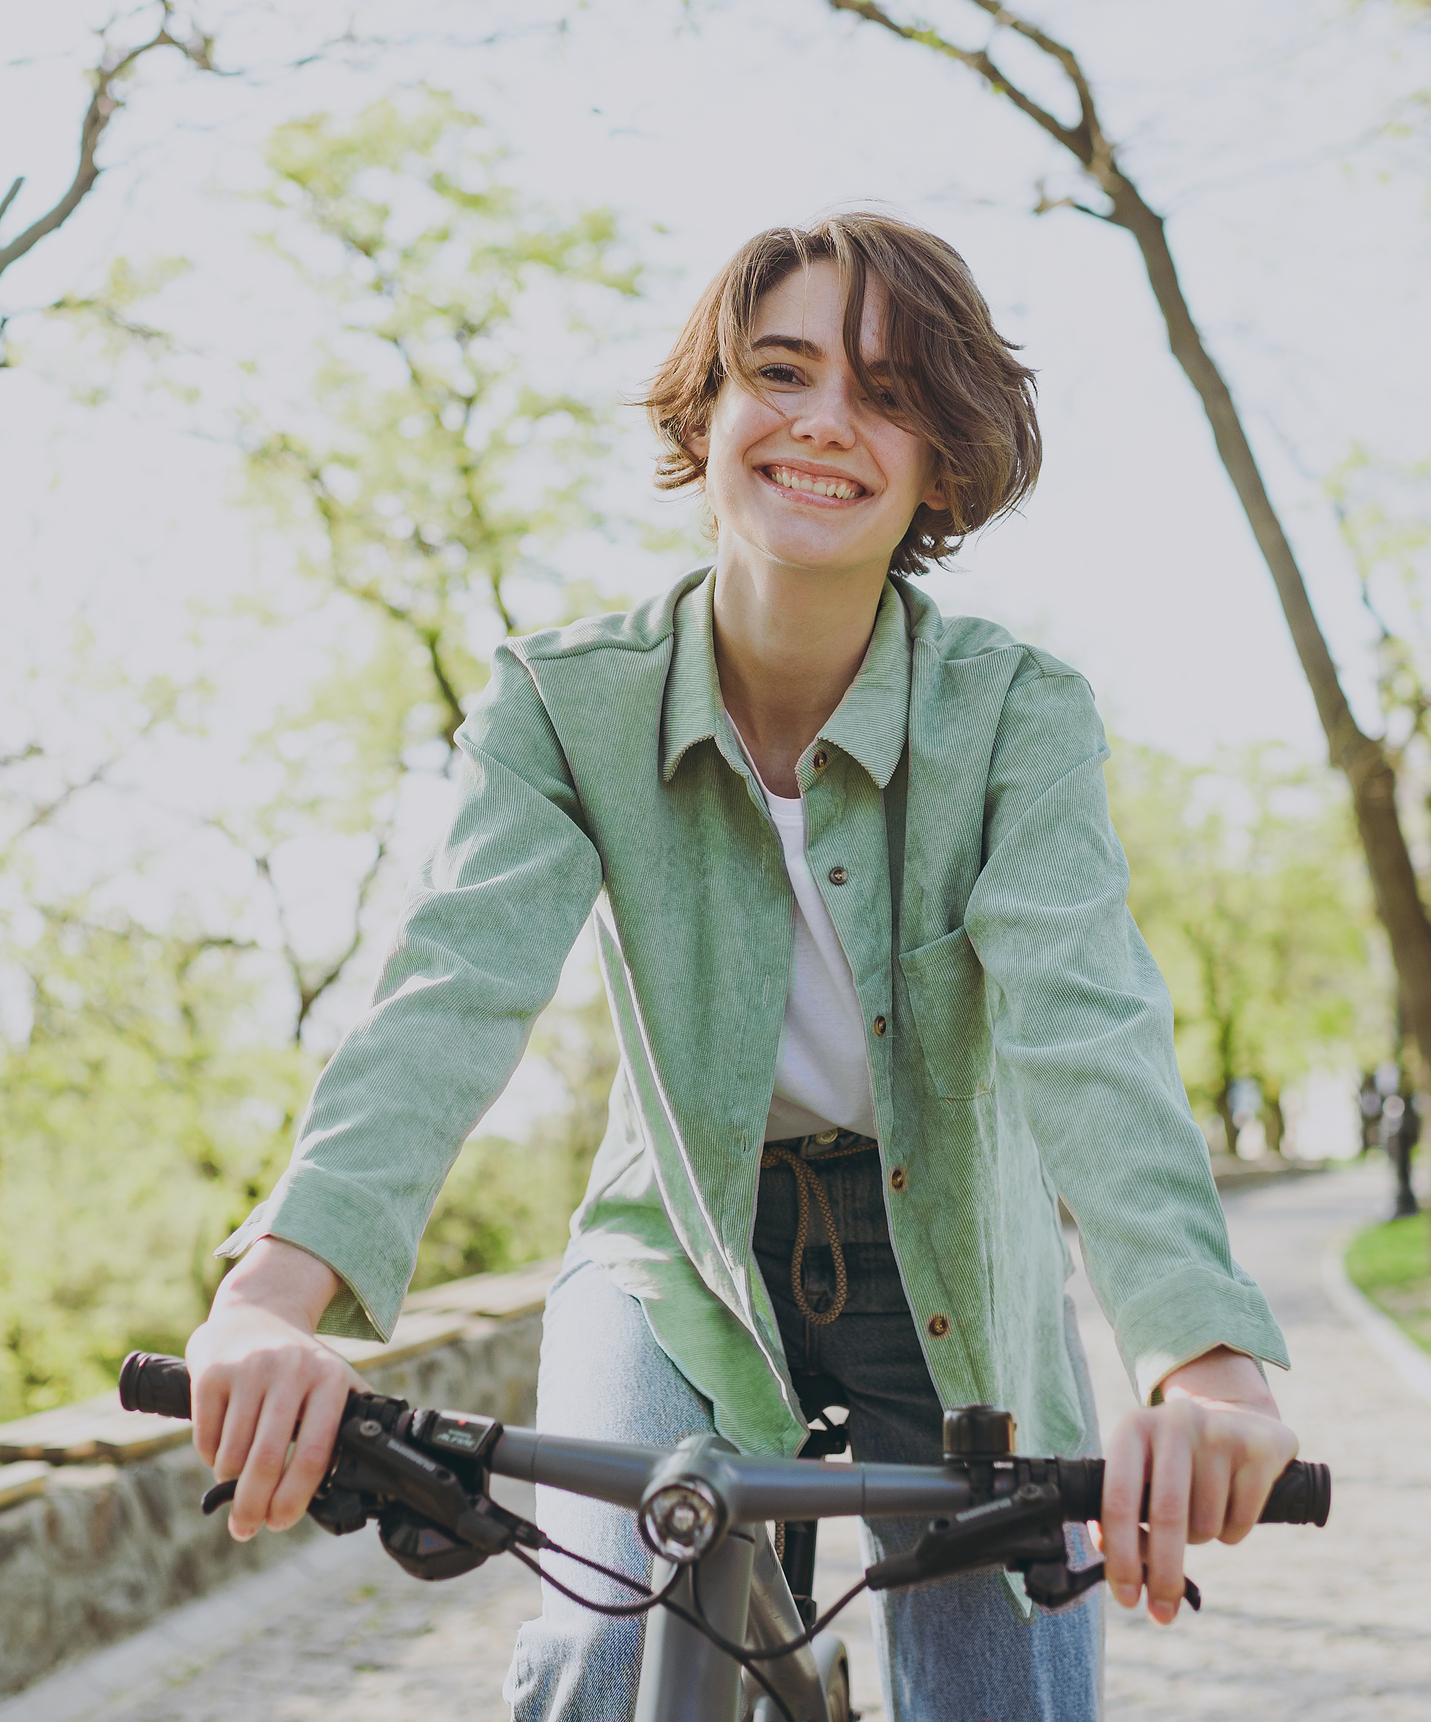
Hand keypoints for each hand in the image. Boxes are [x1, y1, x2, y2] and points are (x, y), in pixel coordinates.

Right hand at [186, 1237, 365, 1541]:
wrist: (255, 1312)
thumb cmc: (299, 1364)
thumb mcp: (334, 1381)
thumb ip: (348, 1425)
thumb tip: (359, 1484)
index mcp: (329, 1379)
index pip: (314, 1454)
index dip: (295, 1498)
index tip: (281, 1522)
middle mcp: (290, 1370)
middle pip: (266, 1461)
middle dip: (253, 1506)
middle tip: (246, 1528)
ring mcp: (248, 1369)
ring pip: (232, 1454)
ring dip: (231, 1484)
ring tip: (236, 1485)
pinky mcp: (212, 1373)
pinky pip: (206, 1438)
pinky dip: (211, 1458)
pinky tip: (220, 1452)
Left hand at [1098, 1346, 1297, 1624]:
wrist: (1237, 1417)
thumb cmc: (1175, 1459)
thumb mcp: (1141, 1468)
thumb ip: (1119, 1507)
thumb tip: (1105, 1551)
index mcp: (1133, 1427)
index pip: (1118, 1499)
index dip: (1121, 1555)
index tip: (1126, 1598)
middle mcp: (1173, 1421)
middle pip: (1166, 1518)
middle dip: (1163, 1576)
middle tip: (1160, 1614)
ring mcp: (1218, 1431)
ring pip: (1205, 1527)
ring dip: (1202, 1541)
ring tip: (1202, 1513)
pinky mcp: (1258, 1448)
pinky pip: (1240, 1523)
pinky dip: (1232, 1532)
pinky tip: (1231, 1505)